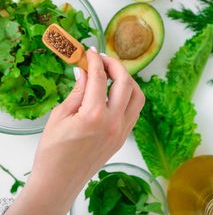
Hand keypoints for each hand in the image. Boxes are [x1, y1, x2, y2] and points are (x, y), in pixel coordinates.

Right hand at [6, 49, 144, 214]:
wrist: (59, 183)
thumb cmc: (53, 152)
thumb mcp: (60, 115)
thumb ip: (77, 90)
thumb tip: (84, 70)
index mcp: (94, 115)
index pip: (100, 77)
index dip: (95, 60)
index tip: (90, 51)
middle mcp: (114, 122)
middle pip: (125, 82)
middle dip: (115, 64)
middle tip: (102, 58)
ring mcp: (122, 132)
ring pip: (137, 96)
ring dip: (128, 80)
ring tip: (112, 74)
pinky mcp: (123, 139)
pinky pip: (134, 111)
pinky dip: (129, 96)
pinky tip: (115, 93)